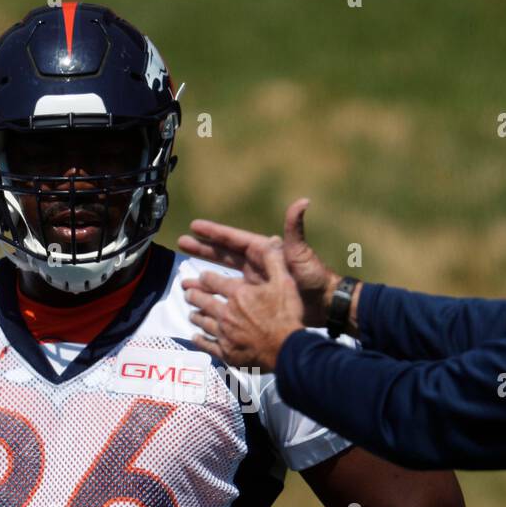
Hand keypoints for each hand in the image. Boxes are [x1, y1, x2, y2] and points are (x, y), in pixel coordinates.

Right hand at [178, 198, 338, 326]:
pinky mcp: (256, 297)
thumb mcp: (300, 253)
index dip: (213, 232)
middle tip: (182, 242)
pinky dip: (216, 294)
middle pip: (224, 253)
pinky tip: (205, 298)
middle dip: (203, 248)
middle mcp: (257, 264)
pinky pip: (231, 293)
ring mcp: (256, 280)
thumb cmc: (313, 278)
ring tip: (185, 277)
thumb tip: (302, 202)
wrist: (323, 305)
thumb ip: (295, 229)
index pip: (233, 239)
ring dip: (204, 274)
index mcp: (264, 251)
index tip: (194, 226)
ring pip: (223, 274)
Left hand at [183, 244, 304, 371]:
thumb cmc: (287, 316)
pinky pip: (207, 345)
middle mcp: (226, 312)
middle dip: (193, 295)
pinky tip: (195, 337)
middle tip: (187, 292)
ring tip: (191, 313)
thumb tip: (273, 240)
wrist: (287, 350)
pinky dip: (199, 340)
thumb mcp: (285, 283)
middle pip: (203, 301)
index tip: (201, 276)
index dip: (205, 278)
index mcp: (238, 294)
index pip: (213, 281)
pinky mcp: (226, 352)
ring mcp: (224, 334)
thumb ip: (275, 262)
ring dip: (195, 316)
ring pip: (203, 322)